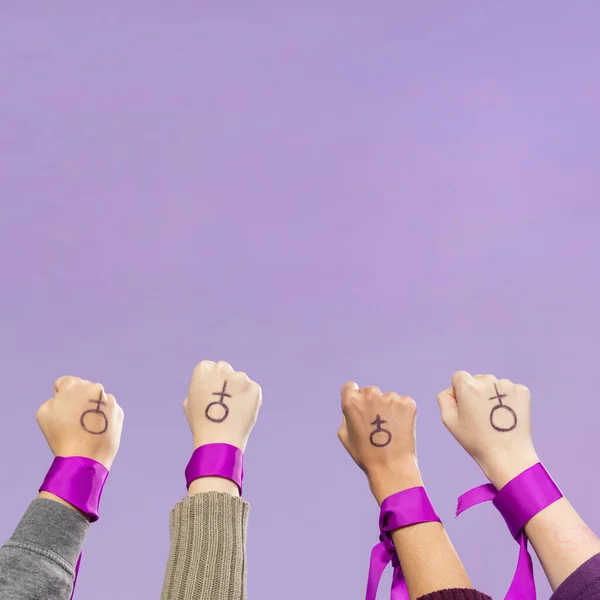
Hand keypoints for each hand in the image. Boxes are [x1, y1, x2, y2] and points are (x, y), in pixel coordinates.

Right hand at [36, 376, 123, 470]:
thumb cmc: (60, 435)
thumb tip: (66, 397)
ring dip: (92, 408)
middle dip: (78, 400)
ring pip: (97, 400)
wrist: (84, 457)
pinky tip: (96, 431)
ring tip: (85, 428)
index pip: (65, 382)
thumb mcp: (44, 412)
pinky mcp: (119, 412)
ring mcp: (110, 400)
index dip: (60, 396)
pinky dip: (103, 418)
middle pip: (83, 390)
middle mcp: (95, 388)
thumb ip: (55, 398)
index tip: (61, 410)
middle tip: (73, 420)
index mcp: (75, 385)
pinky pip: (108, 411)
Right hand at [184, 360, 261, 452]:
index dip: (209, 383)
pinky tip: (242, 412)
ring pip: (240, 380)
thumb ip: (200, 388)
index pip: (208, 368)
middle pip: (225, 370)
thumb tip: (208, 386)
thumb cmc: (201, 423)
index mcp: (204, 368)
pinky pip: (251, 390)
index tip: (210, 395)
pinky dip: (249, 399)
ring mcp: (240, 377)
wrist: (219, 439)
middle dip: (225, 381)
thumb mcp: (190, 402)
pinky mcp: (254, 387)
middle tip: (224, 401)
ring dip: (238, 390)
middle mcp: (223, 368)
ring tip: (232, 411)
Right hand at [337, 383, 421, 504]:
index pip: (350, 387)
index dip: (354, 397)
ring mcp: (390, 397)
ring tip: (390, 430)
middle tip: (376, 424)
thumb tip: (354, 405)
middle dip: (372, 403)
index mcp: (352, 401)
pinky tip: (400, 428)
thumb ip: (347, 415)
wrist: (391, 467)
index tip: (360, 408)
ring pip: (387, 398)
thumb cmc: (366, 454)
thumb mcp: (345, 435)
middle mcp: (370, 395)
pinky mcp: (407, 403)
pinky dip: (402, 413)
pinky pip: (402, 403)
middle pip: (369, 391)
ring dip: (388, 408)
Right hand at [437, 371, 538, 488]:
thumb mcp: (449, 420)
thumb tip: (453, 389)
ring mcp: (507, 385)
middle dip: (477, 393)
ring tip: (495, 418)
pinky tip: (506, 415)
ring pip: (494, 385)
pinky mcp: (522, 391)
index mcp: (468, 386)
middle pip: (478, 379)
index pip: (459, 377)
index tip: (466, 408)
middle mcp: (488, 380)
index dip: (460, 392)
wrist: (508, 455)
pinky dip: (507, 400)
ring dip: (492, 396)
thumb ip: (444, 398)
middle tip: (481, 416)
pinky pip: (509, 390)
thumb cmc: (476, 440)